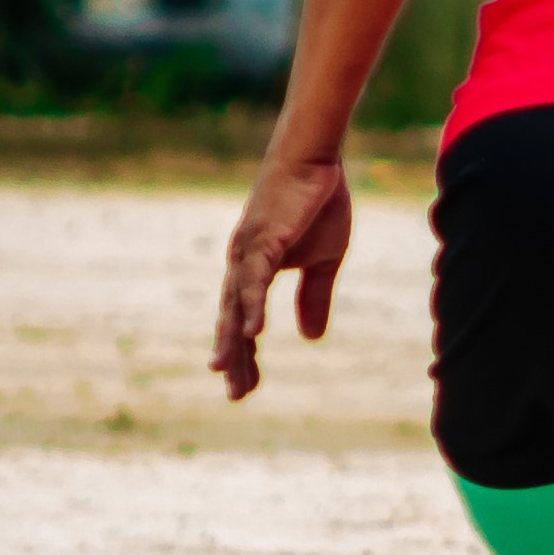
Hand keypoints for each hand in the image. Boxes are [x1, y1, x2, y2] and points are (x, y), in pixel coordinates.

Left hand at [214, 154, 353, 400]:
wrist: (315, 160)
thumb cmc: (317, 203)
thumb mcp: (324, 261)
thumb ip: (314, 298)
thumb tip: (311, 339)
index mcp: (254, 269)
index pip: (244, 319)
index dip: (243, 354)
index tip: (244, 387)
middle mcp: (241, 264)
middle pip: (231, 320)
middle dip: (233, 358)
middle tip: (235, 394)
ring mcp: (247, 252)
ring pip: (236, 305)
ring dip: (232, 340)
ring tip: (229, 373)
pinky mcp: (261, 240)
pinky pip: (253, 280)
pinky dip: (251, 307)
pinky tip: (252, 333)